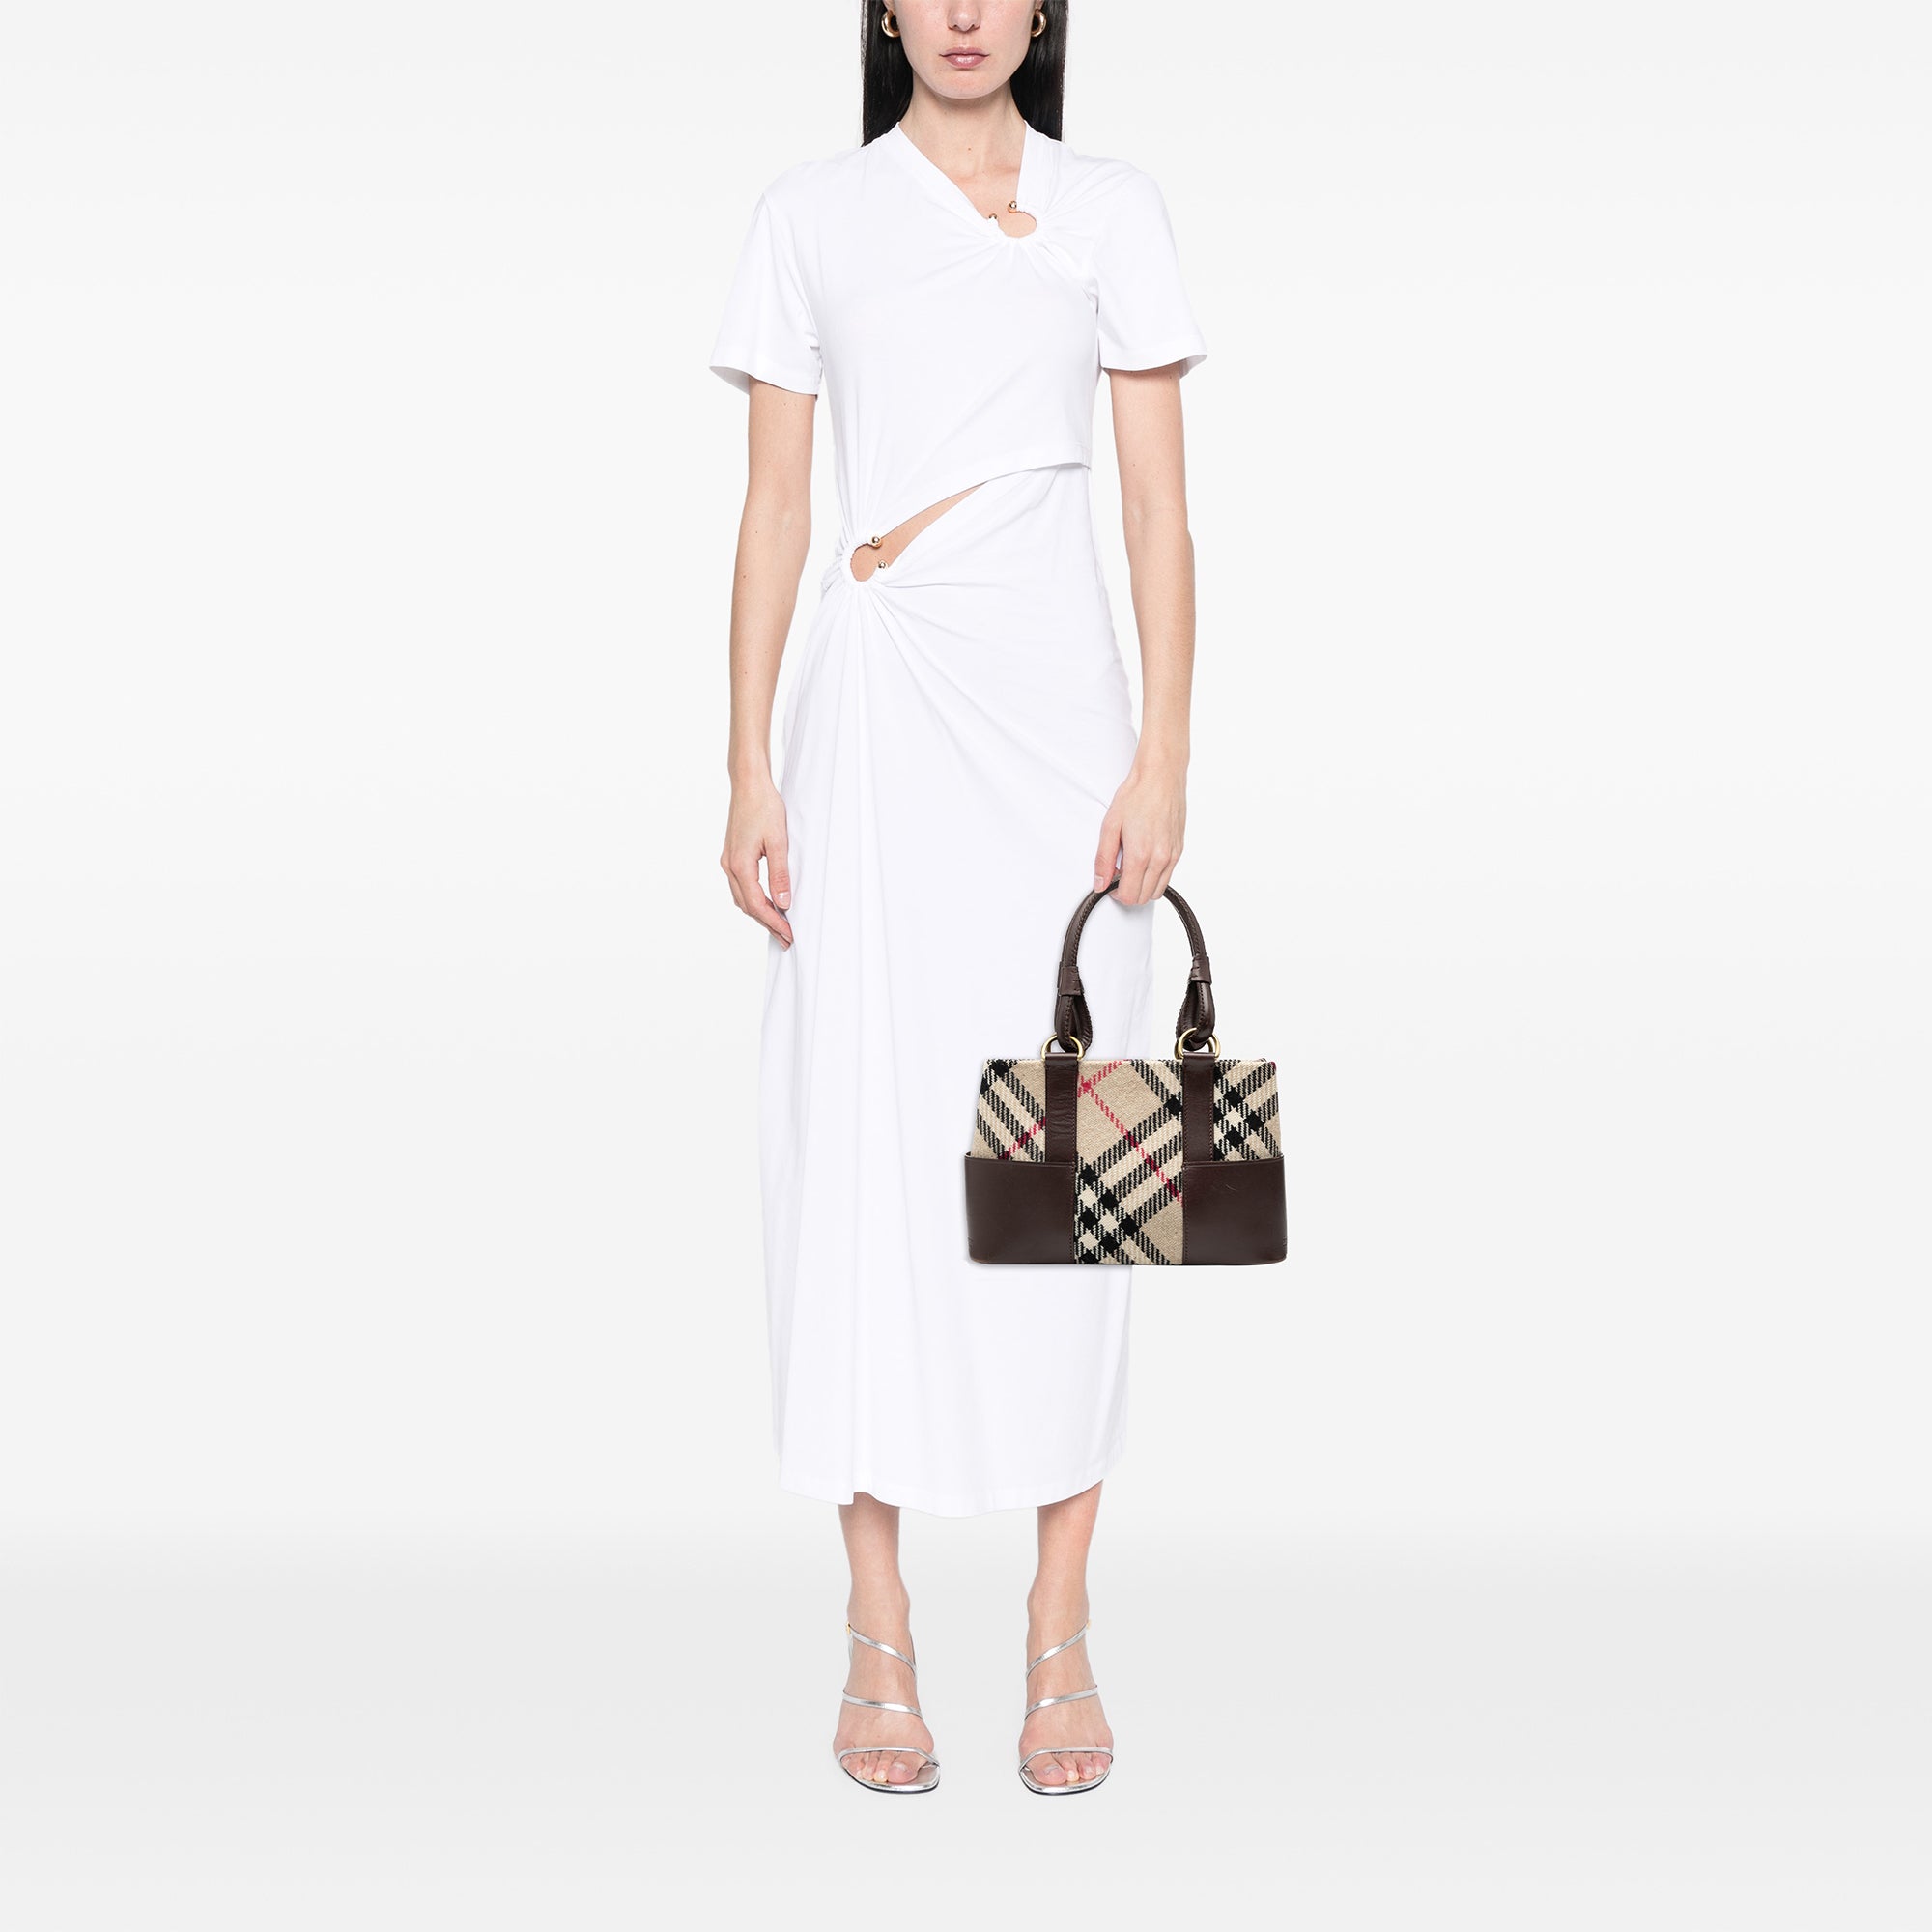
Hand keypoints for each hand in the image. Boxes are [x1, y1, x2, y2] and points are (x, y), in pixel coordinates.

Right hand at [721, 774, 792, 946]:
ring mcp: (728, 861)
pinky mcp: (732, 856)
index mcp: (740, 865)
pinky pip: (741, 886)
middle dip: (767, 924)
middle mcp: (730, 866)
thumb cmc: (764, 807)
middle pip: (747, 906)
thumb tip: (783, 903)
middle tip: (786, 939)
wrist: (748, 785)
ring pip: (742, 898)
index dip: (773, 922)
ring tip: (779, 925)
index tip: (788, 935)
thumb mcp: (779, 841)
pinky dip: (754, 899)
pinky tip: (767, 902)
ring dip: (759, 913)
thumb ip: (780, 874)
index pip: (757, 904)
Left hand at [1092, 757, 1185, 906]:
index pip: (1129, 896)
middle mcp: (1160, 858)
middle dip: (1128, 892)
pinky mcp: (1179, 849)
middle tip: (1118, 874)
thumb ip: (1104, 859)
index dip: (1115, 895)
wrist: (1161, 776)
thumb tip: (1100, 882)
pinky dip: (1155, 876)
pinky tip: (1145, 859)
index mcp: (1141, 854)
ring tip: (1132, 866)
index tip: (1110, 884)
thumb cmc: (1137, 795)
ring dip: (1142, 886)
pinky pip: (1167, 875)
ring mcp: (1172, 855)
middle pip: (1143, 897)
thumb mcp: (1110, 826)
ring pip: (1157, 890)